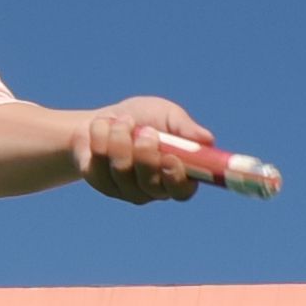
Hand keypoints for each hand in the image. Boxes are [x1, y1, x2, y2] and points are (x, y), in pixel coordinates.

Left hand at [73, 96, 213, 205]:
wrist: (105, 119)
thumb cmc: (144, 117)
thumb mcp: (167, 115)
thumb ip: (185, 128)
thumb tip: (207, 140)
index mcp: (177, 174)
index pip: (182, 191)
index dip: (176, 178)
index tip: (169, 158)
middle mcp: (153, 189)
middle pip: (150, 186)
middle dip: (145, 155)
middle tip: (145, 130)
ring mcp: (126, 190)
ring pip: (122, 171)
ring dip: (120, 137)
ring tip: (122, 121)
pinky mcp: (102, 184)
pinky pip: (99, 163)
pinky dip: (100, 137)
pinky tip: (104, 128)